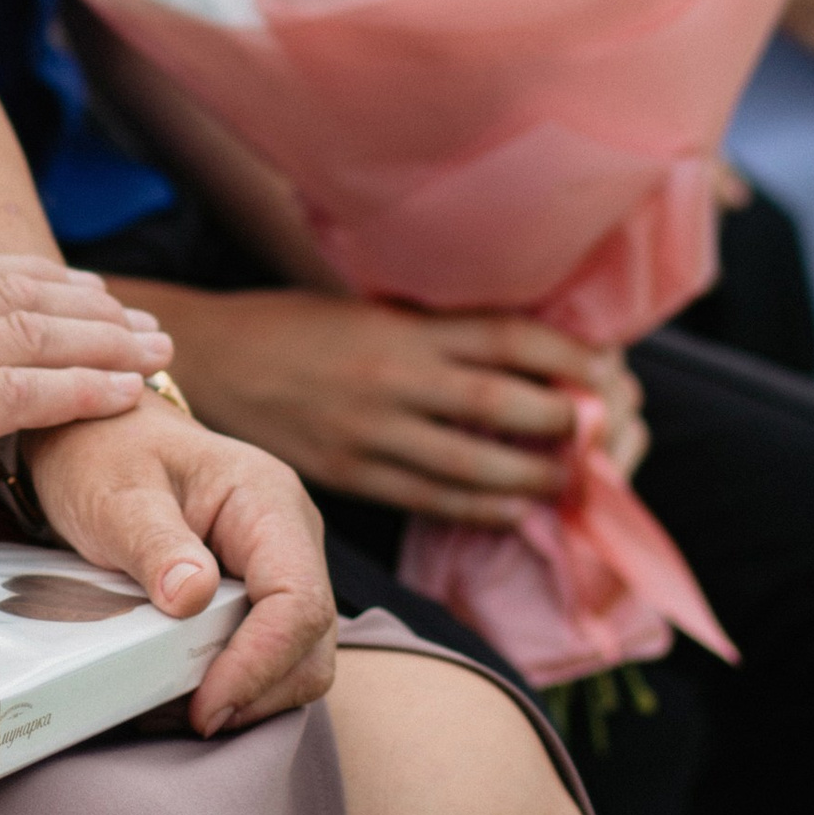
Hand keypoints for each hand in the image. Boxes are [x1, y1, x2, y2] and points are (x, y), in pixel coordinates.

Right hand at [0, 253, 172, 544]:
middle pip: (13, 292)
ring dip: (104, 339)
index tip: (72, 287)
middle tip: (136, 315)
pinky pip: (24, 390)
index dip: (28, 277)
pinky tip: (122, 393)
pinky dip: (82, 387)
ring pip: (33, 332)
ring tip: (155, 348)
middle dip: (85, 302)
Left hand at [28, 401, 334, 734]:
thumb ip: (153, 544)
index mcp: (267, 501)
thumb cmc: (101, 454)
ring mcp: (277, 567)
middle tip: (188, 719)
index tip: (204, 707)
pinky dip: (235, 685)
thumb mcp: (114, 493)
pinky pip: (268, 655)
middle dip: (257, 691)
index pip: (298, 600)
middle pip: (311, 642)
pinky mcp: (257, 595)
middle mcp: (289, 536)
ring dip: (247, 696)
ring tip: (179, 711)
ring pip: (297, 660)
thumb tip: (192, 598)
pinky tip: (184, 693)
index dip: (259, 664)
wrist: (90, 440)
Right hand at [164, 291, 643, 527]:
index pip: (504, 336)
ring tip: (566, 476)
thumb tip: (515, 347)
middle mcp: (391, 377)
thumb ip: (430, 328)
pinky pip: (432, 500)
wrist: (211, 360)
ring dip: (532, 474)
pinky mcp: (352, 473)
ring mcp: (371, 432)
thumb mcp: (363, 305)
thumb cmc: (291, 324)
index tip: (602, 367)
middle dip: (560, 419)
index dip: (563, 355)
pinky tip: (513, 509)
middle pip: (501, 403)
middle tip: (599, 429)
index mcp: (398, 325)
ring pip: (473, 464)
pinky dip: (482, 509)